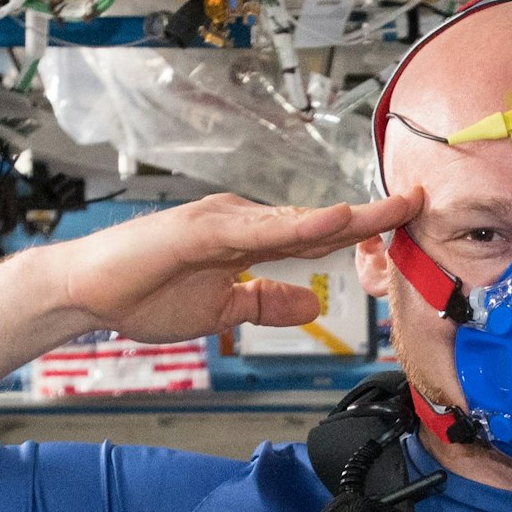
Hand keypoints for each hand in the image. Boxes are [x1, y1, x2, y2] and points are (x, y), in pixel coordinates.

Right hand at [56, 190, 423, 343]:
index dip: (363, 230)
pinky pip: (258, 231)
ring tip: (395, 206)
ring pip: (298, 220)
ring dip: (350, 214)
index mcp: (249, 240)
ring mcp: (222, 221)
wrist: (88, 296)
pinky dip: (297, 225)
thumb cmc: (145, 296)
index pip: (318, 235)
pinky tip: (333, 220)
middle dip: (372, 213)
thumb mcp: (223, 310)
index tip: (406, 225)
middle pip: (319, 220)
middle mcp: (242, 222)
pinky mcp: (200, 230)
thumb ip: (267, 302)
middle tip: (422, 201)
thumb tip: (314, 303)